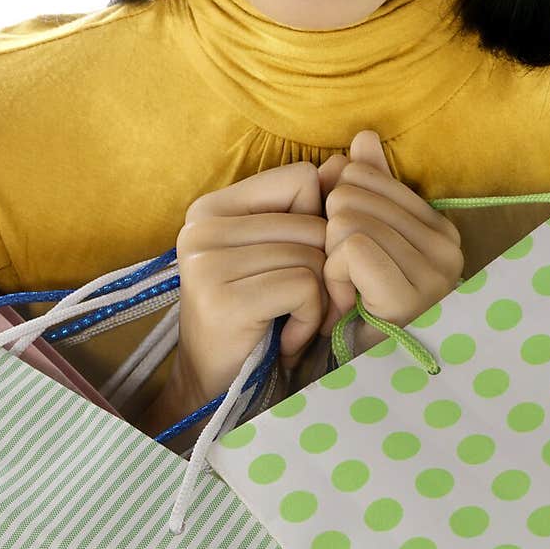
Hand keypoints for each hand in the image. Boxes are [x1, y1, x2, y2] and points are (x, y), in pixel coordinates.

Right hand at [157, 161, 328, 428]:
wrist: (218, 389)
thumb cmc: (259, 316)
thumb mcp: (282, 253)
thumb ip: (310, 205)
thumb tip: (347, 159)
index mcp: (213, 206)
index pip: (300, 178)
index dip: (317, 221)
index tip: (297, 262)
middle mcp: (202, 226)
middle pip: (312, 222)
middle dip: (322, 269)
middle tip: (297, 304)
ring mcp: (207, 262)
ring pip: (312, 256)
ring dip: (317, 299)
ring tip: (287, 319)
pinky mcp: (222, 298)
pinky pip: (304, 287)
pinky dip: (308, 319)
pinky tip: (285, 336)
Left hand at [320, 130, 463, 346]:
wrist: (357, 383)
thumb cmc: (355, 313)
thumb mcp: (359, 244)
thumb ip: (363, 189)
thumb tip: (362, 137)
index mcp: (438, 227)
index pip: (365, 175)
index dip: (338, 210)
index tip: (347, 256)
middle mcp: (447, 245)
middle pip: (351, 193)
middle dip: (331, 236)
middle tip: (343, 280)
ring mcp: (434, 271)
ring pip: (347, 219)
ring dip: (330, 261)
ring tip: (345, 294)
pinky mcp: (410, 293)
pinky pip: (351, 246)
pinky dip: (334, 275)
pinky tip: (344, 304)